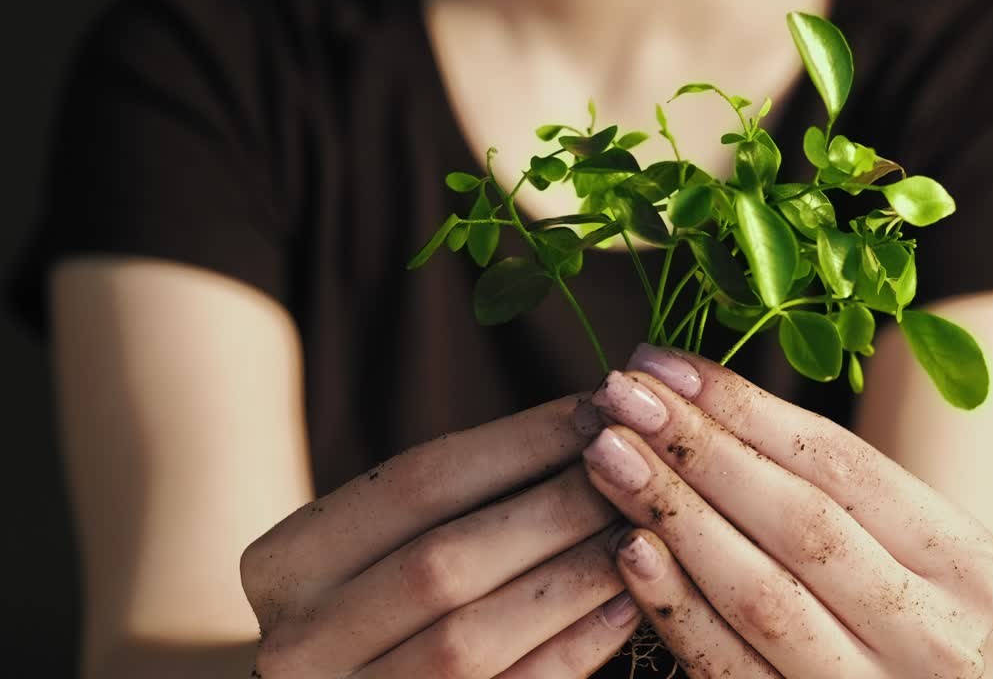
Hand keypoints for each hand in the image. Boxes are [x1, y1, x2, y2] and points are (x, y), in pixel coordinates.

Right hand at [241, 394, 641, 677]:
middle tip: (638, 470)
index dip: (519, 442)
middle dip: (555, 509)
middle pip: (445, 561)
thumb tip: (590, 418)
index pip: (416, 482)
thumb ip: (460, 495)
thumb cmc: (379, 600)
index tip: (598, 408)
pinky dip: (571, 652)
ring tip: (641, 531)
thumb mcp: (382, 542)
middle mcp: (297, 643)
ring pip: (473, 638)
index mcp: (283, 563)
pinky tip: (627, 606)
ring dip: (571, 579)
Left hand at [583, 345, 992, 678]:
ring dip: (675, 515)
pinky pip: (726, 665)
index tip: (665, 364)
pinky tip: (626, 547)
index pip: (843, 466)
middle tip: (623, 397)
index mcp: (970, 567)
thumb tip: (688, 386)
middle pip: (801, 525)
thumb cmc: (886, 595)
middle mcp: (935, 637)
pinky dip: (672, 603)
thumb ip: (818, 474)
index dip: (745, 408)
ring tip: (609, 454)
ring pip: (761, 594)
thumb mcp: (892, 535)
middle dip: (701, 450)